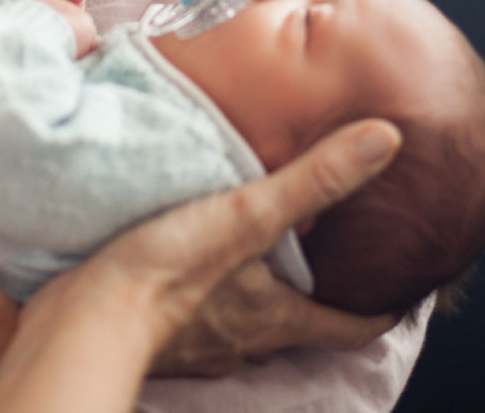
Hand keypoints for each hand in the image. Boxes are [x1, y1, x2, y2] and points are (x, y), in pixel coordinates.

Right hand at [0, 119, 402, 412]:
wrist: (82, 319)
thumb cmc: (167, 272)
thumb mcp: (248, 213)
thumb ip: (314, 179)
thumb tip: (386, 141)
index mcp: (277, 316)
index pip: (349, 327)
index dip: (380, 312)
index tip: (402, 294)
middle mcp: (245, 338)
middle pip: (297, 324)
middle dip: (314, 294)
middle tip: (326, 257)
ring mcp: (201, 343)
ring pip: (246, 321)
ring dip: (259, 292)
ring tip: (260, 251)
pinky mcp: (159, 334)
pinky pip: (199, 316)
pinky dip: (209, 291)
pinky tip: (194, 261)